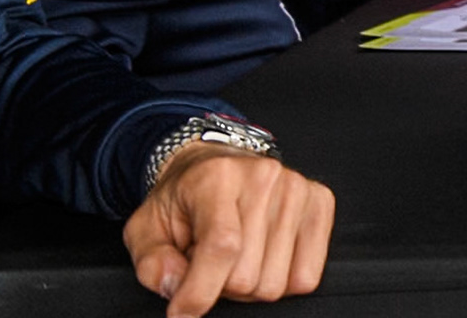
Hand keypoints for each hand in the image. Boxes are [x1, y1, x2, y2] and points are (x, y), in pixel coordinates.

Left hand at [124, 143, 334, 316]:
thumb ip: (152, 263)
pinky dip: (282, 281)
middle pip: (248, 276)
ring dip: (251, 285)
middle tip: (212, 265)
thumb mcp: (146, 228)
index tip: (182, 312)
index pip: (222, 247)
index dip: (199, 291)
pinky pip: (306, 277)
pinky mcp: (320, 202)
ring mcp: (297, 188)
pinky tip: (266, 257)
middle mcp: (264, 176)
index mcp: (216, 178)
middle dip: (222, 287)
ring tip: (238, 259)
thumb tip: (176, 286)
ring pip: (277, 283)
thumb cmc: (184, 199)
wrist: (216, 164)